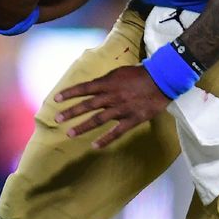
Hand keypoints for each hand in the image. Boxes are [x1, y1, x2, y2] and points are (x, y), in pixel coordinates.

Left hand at [54, 66, 170, 148]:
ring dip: (82, 127)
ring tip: (69, 133)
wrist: (162, 80)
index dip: (70, 93)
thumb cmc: (141, 74)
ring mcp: (121, 109)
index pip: (85, 88)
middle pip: (87, 105)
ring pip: (98, 119)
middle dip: (71, 112)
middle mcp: (112, 96)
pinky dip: (105, 139)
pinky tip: (94, 146)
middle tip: (57, 119)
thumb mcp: (120, 72)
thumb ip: (106, 81)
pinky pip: (116, 132)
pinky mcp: (132, 119)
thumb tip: (94, 87)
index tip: (56, 98)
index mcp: (108, 83)